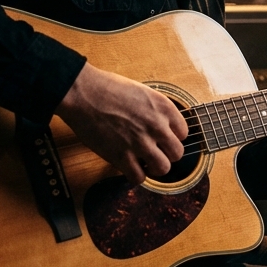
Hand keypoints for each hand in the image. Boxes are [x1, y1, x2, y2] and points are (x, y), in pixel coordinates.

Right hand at [56, 62, 188, 185]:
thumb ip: (155, 110)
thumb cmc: (107, 87)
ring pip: (163, 169)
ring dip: (154, 168)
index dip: (172, 137)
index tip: (163, 139)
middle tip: (155, 152)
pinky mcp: (121, 156)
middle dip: (166, 154)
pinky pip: (139, 178)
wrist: (83, 93)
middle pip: (177, 153)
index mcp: (163, 107)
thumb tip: (162, 124)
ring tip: (144, 162)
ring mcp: (140, 142)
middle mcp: (156, 126)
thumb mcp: (142, 91)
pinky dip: (135, 176)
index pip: (184, 133)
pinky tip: (129, 168)